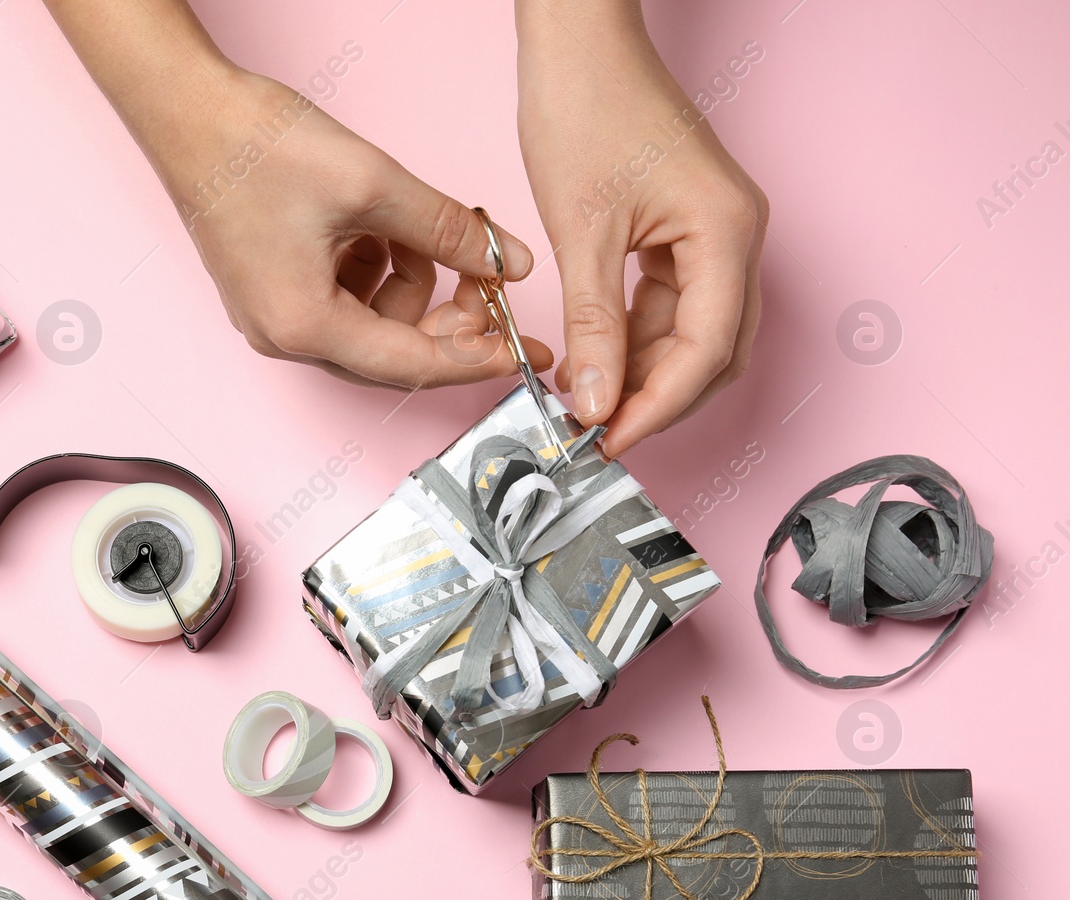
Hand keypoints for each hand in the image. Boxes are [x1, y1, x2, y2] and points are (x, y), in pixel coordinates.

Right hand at [156, 68, 548, 387]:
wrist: (187, 112)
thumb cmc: (254, 148)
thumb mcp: (374, 186)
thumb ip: (451, 231)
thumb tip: (509, 262)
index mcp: (305, 326)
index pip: (412, 364)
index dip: (476, 357)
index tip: (523, 352)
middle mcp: (284, 335)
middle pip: (393, 353)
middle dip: (446, 318)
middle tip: (488, 280)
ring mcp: (273, 315)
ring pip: (372, 322)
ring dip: (412, 283)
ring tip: (424, 231)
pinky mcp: (272, 288)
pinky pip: (345, 298)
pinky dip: (378, 268)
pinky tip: (382, 227)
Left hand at [517, 1, 766, 454]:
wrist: (579, 44)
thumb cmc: (586, 108)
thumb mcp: (582, 231)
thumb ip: (593, 324)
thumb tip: (596, 401)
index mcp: (726, 231)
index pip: (708, 349)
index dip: (660, 405)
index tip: (610, 439)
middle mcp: (736, 236)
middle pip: (714, 351)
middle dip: (659, 398)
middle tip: (598, 431)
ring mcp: (715, 233)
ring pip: (694, 333)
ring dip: (645, 372)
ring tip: (587, 399)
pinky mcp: (688, 231)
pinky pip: (674, 305)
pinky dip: (637, 338)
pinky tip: (595, 358)